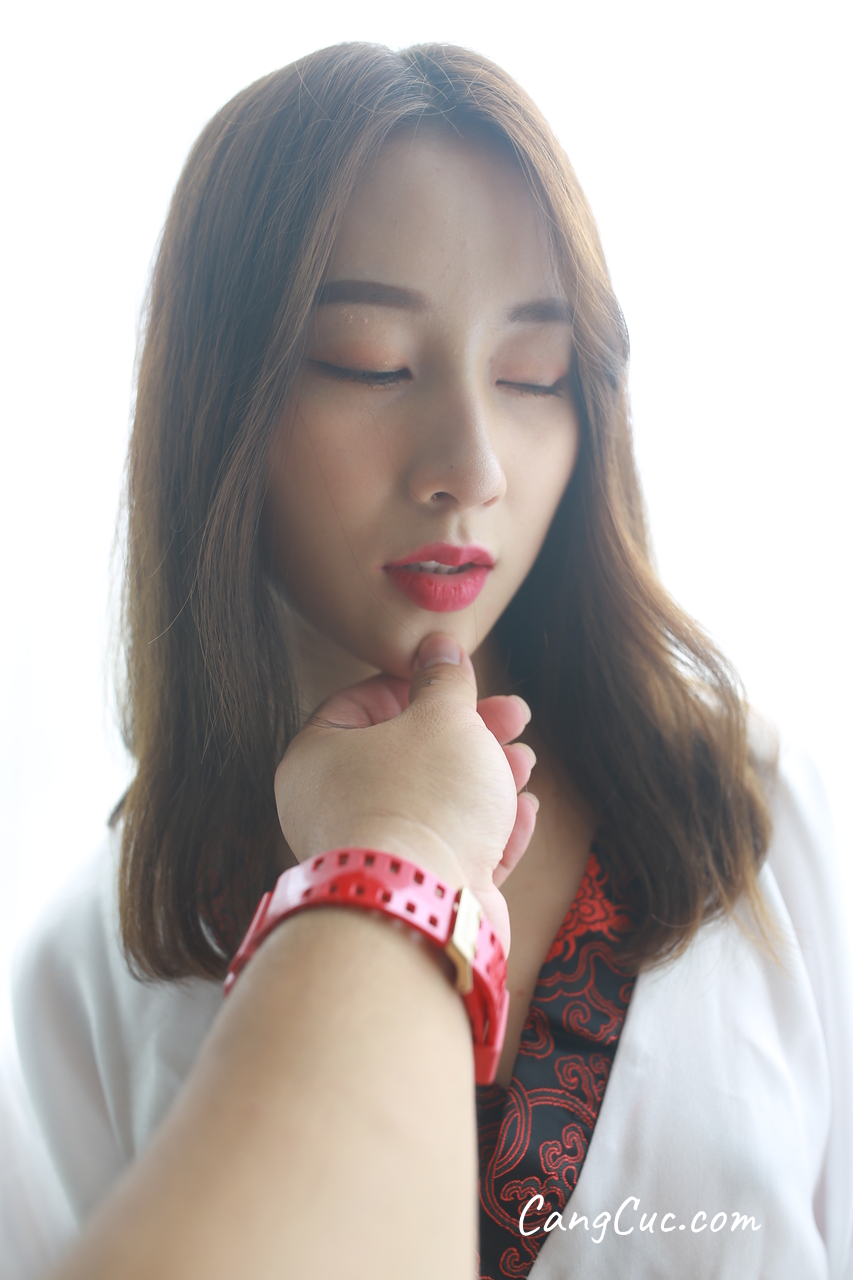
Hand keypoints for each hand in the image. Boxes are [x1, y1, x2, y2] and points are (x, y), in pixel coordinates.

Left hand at [274, 633, 538, 953]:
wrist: (426, 908)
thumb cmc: (423, 801)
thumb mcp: (443, 717)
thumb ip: (445, 679)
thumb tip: (439, 645)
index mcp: (318, 757)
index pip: (358, 703)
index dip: (412, 685)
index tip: (455, 678)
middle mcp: (336, 808)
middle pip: (408, 753)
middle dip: (470, 732)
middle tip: (513, 716)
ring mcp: (377, 855)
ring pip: (437, 803)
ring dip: (487, 779)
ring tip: (523, 762)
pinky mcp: (415, 893)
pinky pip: (453, 850)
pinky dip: (490, 829)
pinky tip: (525, 812)